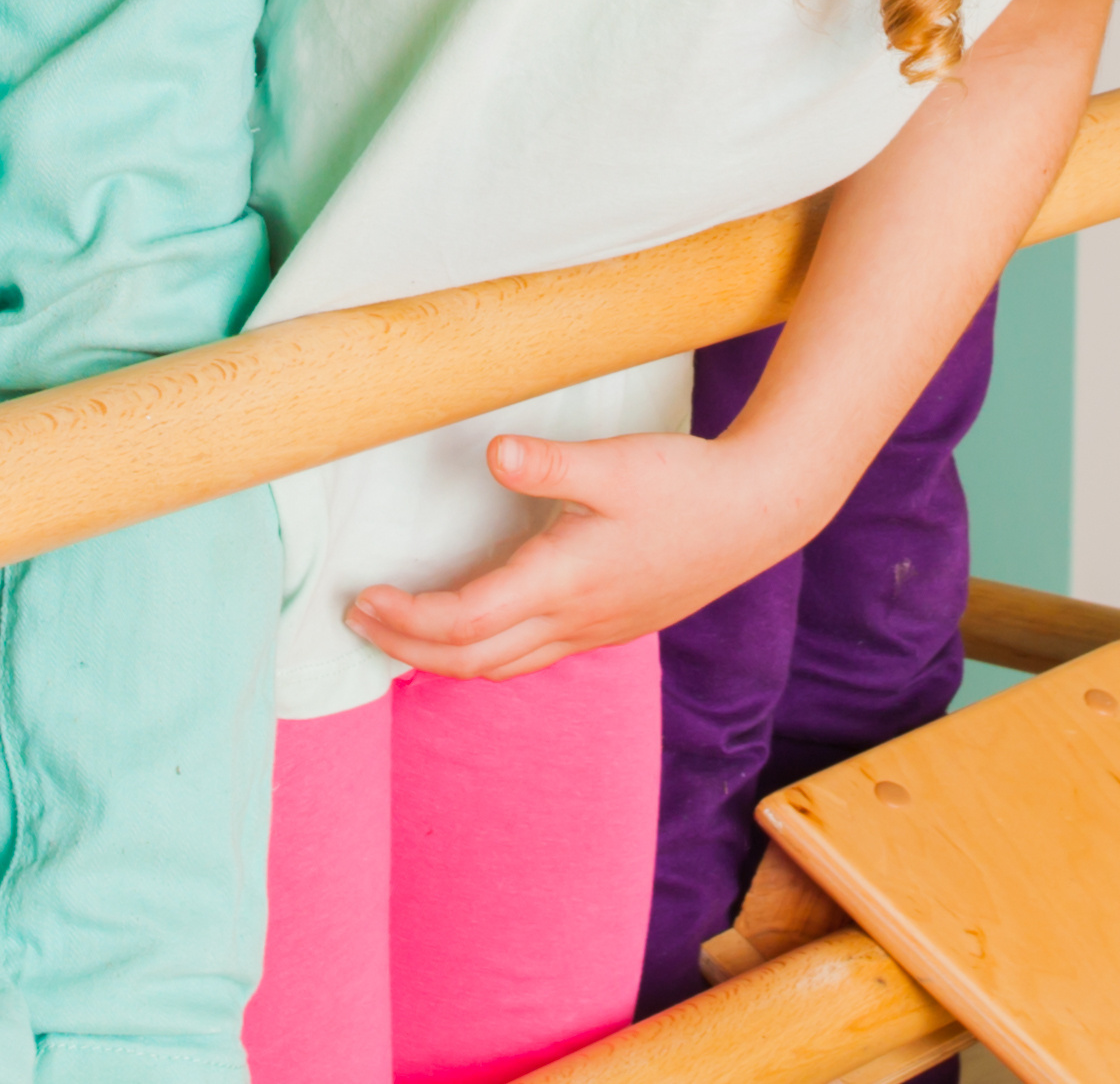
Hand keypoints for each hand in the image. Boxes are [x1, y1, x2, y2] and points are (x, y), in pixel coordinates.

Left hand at [345, 423, 818, 682]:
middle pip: (470, 661)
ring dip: (442, 658)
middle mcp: (572, 618)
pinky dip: (485, 654)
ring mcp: (593, 629)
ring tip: (401, 634)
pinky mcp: (610, 626)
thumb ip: (550, 463)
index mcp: (563, 580)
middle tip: (359, 620)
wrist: (759, 513)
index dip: (406, 620)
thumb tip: (493, 452)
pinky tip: (478, 630)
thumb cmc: (688, 485)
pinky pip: (530, 657)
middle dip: (407, 647)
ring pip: (501, 667)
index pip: (463, 622)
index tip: (364, 598)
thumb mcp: (616, 463)